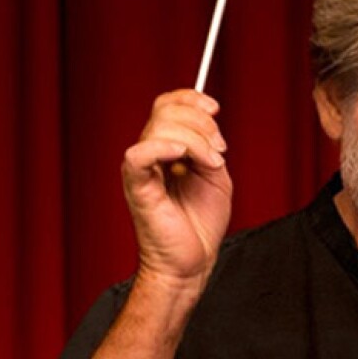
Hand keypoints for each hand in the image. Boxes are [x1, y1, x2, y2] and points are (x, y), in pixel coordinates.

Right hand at [122, 89, 232, 291]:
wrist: (193, 259)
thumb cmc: (201, 223)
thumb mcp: (216, 176)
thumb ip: (210, 148)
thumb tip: (207, 128)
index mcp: (167, 147)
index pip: (168, 105)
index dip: (190, 98)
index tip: (215, 107)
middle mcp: (151, 154)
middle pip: (165, 111)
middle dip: (201, 122)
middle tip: (220, 148)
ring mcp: (142, 169)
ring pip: (159, 127)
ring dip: (196, 140)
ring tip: (212, 164)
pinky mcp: (137, 186)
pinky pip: (139, 155)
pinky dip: (162, 147)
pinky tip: (182, 157)